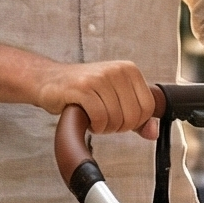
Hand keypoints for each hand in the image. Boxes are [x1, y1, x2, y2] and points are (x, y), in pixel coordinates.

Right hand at [36, 59, 158, 137]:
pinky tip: (88, 119)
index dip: (134, 122)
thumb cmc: (84, 90)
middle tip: (104, 120)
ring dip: (105, 127)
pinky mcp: (82, 88)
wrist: (50, 80)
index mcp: (129, 70)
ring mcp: (99, 77)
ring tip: (94, 118)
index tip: (119, 118)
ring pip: (116, 118)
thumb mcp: (116, 99)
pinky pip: (100, 118)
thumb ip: (137, 117)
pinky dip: (95, 126)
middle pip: (133, 116)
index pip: (148, 108)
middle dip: (118, 126)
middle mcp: (116, 70)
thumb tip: (153, 132)